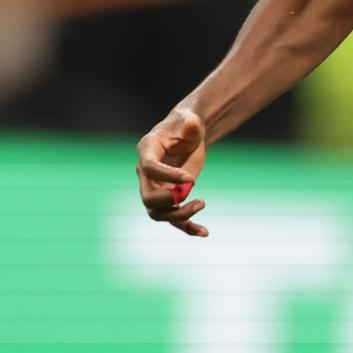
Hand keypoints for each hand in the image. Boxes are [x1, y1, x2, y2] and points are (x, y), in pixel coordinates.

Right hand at [136, 109, 209, 236]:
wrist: (188, 135)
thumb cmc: (186, 125)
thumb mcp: (189, 120)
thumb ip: (190, 124)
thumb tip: (192, 124)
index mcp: (146, 151)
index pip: (149, 169)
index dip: (167, 176)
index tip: (190, 179)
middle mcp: (146, 173)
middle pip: (147, 198)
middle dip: (168, 201)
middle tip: (192, 193)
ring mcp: (157, 188)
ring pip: (158, 213)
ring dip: (179, 215)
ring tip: (202, 203)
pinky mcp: (171, 198)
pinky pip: (174, 219)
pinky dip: (188, 227)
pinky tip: (205, 232)